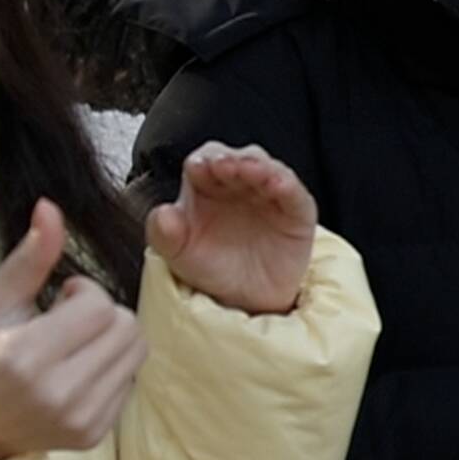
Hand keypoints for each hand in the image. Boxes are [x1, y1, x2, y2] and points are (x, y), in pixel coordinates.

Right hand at [0, 202, 148, 459]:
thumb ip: (29, 256)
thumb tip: (51, 206)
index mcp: (24, 356)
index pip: (100, 306)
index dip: (84, 292)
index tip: (58, 298)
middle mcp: (55, 394)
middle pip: (127, 327)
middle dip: (102, 312)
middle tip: (66, 321)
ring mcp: (77, 420)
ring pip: (137, 352)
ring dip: (112, 338)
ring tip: (74, 344)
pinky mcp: (93, 435)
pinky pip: (131, 382)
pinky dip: (111, 369)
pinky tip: (77, 371)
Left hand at [147, 142, 317, 316]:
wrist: (246, 301)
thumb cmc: (212, 268)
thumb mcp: (179, 256)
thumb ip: (164, 234)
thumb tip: (162, 214)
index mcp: (205, 186)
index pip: (204, 161)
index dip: (203, 161)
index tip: (199, 168)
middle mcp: (238, 183)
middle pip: (237, 158)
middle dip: (231, 159)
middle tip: (224, 166)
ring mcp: (269, 194)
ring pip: (267, 167)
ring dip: (259, 166)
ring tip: (252, 171)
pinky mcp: (296, 210)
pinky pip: (294, 192)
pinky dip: (287, 185)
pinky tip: (279, 185)